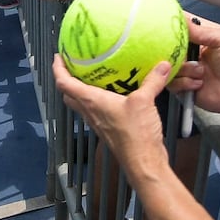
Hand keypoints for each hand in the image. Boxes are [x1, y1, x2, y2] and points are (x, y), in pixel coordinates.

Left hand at [53, 53, 173, 174]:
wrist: (143, 163)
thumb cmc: (135, 135)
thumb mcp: (144, 101)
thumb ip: (152, 81)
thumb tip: (161, 66)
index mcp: (91, 101)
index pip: (64, 83)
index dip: (58, 68)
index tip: (58, 56)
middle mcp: (91, 112)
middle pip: (69, 95)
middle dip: (67, 79)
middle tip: (74, 66)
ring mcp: (99, 122)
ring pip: (82, 104)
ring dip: (83, 90)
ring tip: (94, 76)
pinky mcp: (109, 129)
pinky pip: (98, 111)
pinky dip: (100, 100)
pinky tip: (115, 94)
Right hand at [170, 18, 219, 119]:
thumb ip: (199, 30)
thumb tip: (181, 18)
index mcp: (198, 44)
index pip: (177, 37)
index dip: (171, 36)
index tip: (168, 34)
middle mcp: (190, 58)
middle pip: (169, 53)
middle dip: (176, 55)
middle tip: (188, 56)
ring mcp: (187, 74)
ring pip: (170, 69)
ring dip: (186, 70)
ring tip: (201, 72)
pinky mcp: (185, 89)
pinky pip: (174, 84)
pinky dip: (186, 83)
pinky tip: (200, 83)